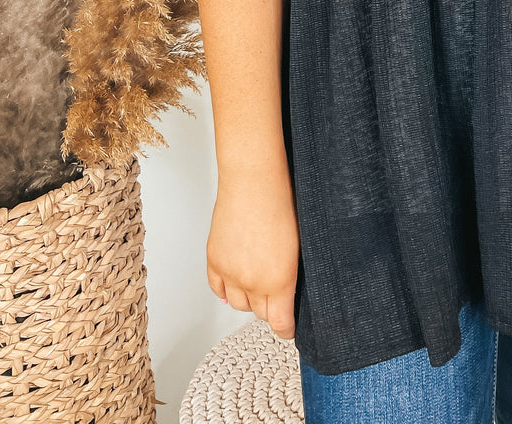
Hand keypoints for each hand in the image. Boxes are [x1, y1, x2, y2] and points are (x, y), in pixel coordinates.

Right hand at [207, 170, 299, 340]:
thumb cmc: (282, 204)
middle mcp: (252, 282)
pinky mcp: (214, 260)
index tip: (289, 329)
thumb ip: (290, 275)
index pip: (279, 323)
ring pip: (238, 303)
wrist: (254, 182)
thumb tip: (287, 291)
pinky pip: (217, 289)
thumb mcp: (298, 246)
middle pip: (259, 314)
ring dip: (248, 298)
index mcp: (279, 281)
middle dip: (269, 309)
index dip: (286, 329)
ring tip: (256, 282)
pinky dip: (226, 289)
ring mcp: (230, 273)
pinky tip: (234, 282)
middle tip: (275, 297)